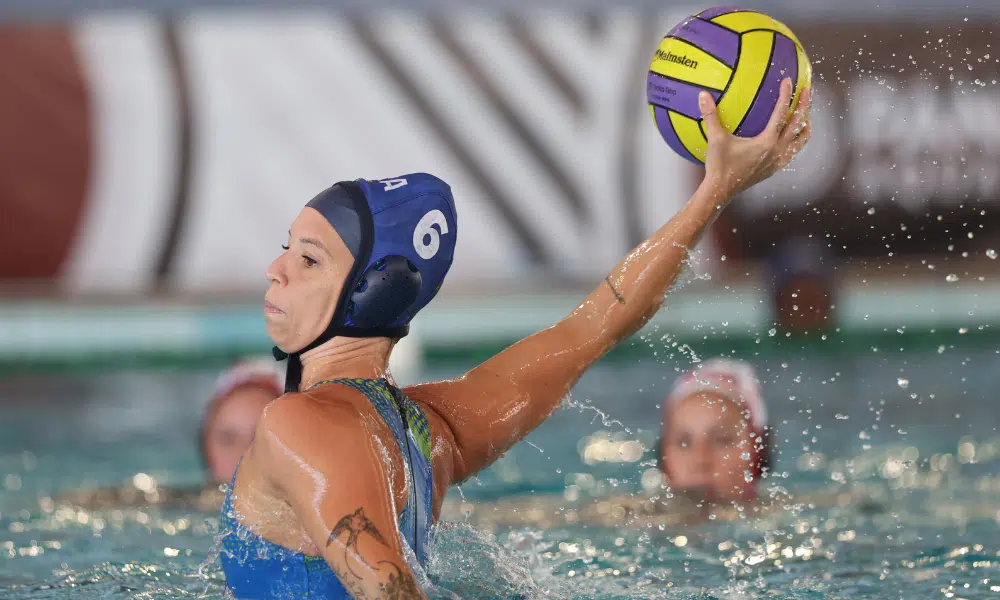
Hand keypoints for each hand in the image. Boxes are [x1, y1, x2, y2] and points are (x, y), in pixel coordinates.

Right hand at [699, 77, 811, 198]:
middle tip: (807, 90)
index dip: (785, 95)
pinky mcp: (775, 168)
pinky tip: (790, 136)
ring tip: (805, 115)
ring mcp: (778, 161)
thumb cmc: (718, 165)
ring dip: (804, 125)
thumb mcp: (715, 139)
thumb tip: (702, 94)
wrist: (722, 192)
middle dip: (804, 105)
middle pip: (798, 124)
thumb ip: (710, 115)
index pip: (781, 113)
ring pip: (800, 140)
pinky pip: (792, 151)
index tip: (788, 80)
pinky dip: (796, 140)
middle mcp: (777, 151)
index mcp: (766, 142)